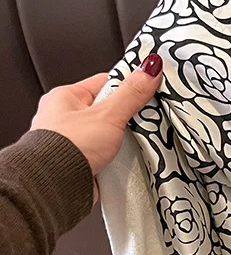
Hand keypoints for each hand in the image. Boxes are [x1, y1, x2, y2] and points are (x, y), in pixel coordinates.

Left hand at [31, 54, 162, 190]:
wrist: (56, 185)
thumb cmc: (68, 147)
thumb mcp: (108, 114)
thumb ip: (131, 92)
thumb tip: (149, 68)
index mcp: (65, 98)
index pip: (104, 82)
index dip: (128, 86)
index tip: (147, 89)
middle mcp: (65, 118)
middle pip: (108, 110)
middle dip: (127, 117)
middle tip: (142, 120)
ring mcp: (74, 141)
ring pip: (109, 134)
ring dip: (123, 141)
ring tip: (132, 143)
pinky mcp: (82, 162)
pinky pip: (106, 154)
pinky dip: (117, 158)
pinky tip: (125, 160)